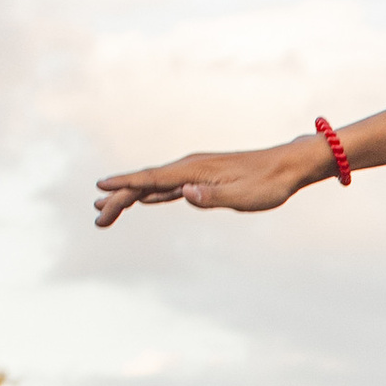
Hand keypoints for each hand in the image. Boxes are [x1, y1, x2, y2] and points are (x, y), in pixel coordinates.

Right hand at [93, 138, 328, 229]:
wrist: (288, 167)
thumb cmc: (268, 184)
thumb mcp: (242, 197)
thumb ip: (211, 197)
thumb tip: (184, 194)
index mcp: (194, 171)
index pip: (151, 180)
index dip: (124, 185)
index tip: (99, 189)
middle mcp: (190, 168)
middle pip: (146, 183)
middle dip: (119, 199)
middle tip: (97, 218)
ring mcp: (195, 172)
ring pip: (155, 185)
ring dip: (131, 197)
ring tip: (107, 208)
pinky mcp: (203, 179)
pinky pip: (170, 187)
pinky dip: (153, 194)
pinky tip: (144, 200)